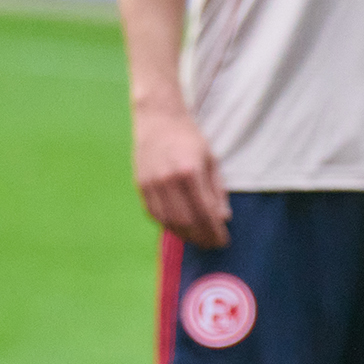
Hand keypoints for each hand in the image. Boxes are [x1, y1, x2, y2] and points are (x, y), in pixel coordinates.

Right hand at [133, 103, 231, 249]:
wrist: (158, 118)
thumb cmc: (188, 137)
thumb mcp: (210, 159)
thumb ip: (217, 190)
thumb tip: (223, 218)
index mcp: (190, 171)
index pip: (205, 211)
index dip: (215, 230)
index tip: (223, 241)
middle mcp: (168, 180)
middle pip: (187, 221)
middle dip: (201, 237)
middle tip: (211, 244)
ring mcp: (151, 183)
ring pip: (168, 221)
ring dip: (184, 235)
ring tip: (197, 240)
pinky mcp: (140, 184)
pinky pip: (154, 213)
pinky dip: (167, 225)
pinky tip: (179, 228)